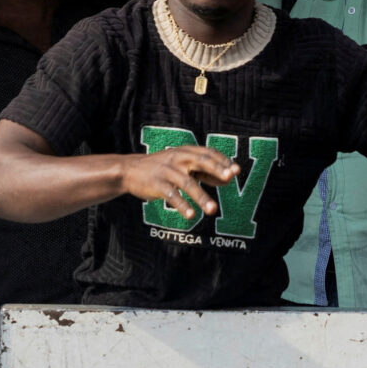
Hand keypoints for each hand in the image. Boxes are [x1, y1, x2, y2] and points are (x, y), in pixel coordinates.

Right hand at [119, 142, 239, 224]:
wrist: (130, 170)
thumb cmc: (163, 168)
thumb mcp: (183, 165)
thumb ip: (204, 171)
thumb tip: (228, 179)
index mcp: (186, 152)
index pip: (208, 153)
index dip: (223, 161)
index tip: (236, 170)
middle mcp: (178, 158)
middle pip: (200, 161)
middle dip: (216, 169)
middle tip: (230, 177)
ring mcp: (167, 171)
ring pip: (187, 183)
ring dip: (201, 197)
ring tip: (213, 210)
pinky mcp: (157, 184)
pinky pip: (172, 196)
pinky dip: (182, 205)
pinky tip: (192, 215)